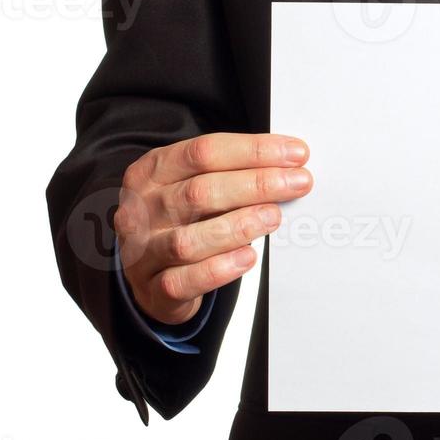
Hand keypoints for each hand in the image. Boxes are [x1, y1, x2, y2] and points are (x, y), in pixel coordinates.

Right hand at [113, 133, 312, 324]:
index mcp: (151, 172)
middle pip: (200, 192)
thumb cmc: (183, 218)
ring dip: (239, 226)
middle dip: (257, 185)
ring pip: (189, 240)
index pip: (204, 152)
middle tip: (298, 183)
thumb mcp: (193, 184)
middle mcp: (141, 209)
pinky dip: (220, 269)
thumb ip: (231, 172)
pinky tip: (248, 257)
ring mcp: (141, 251)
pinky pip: (184, 281)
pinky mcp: (153, 289)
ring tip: (273, 217)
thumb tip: (288, 164)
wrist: (149, 270)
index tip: (295, 154)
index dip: (254, 150)